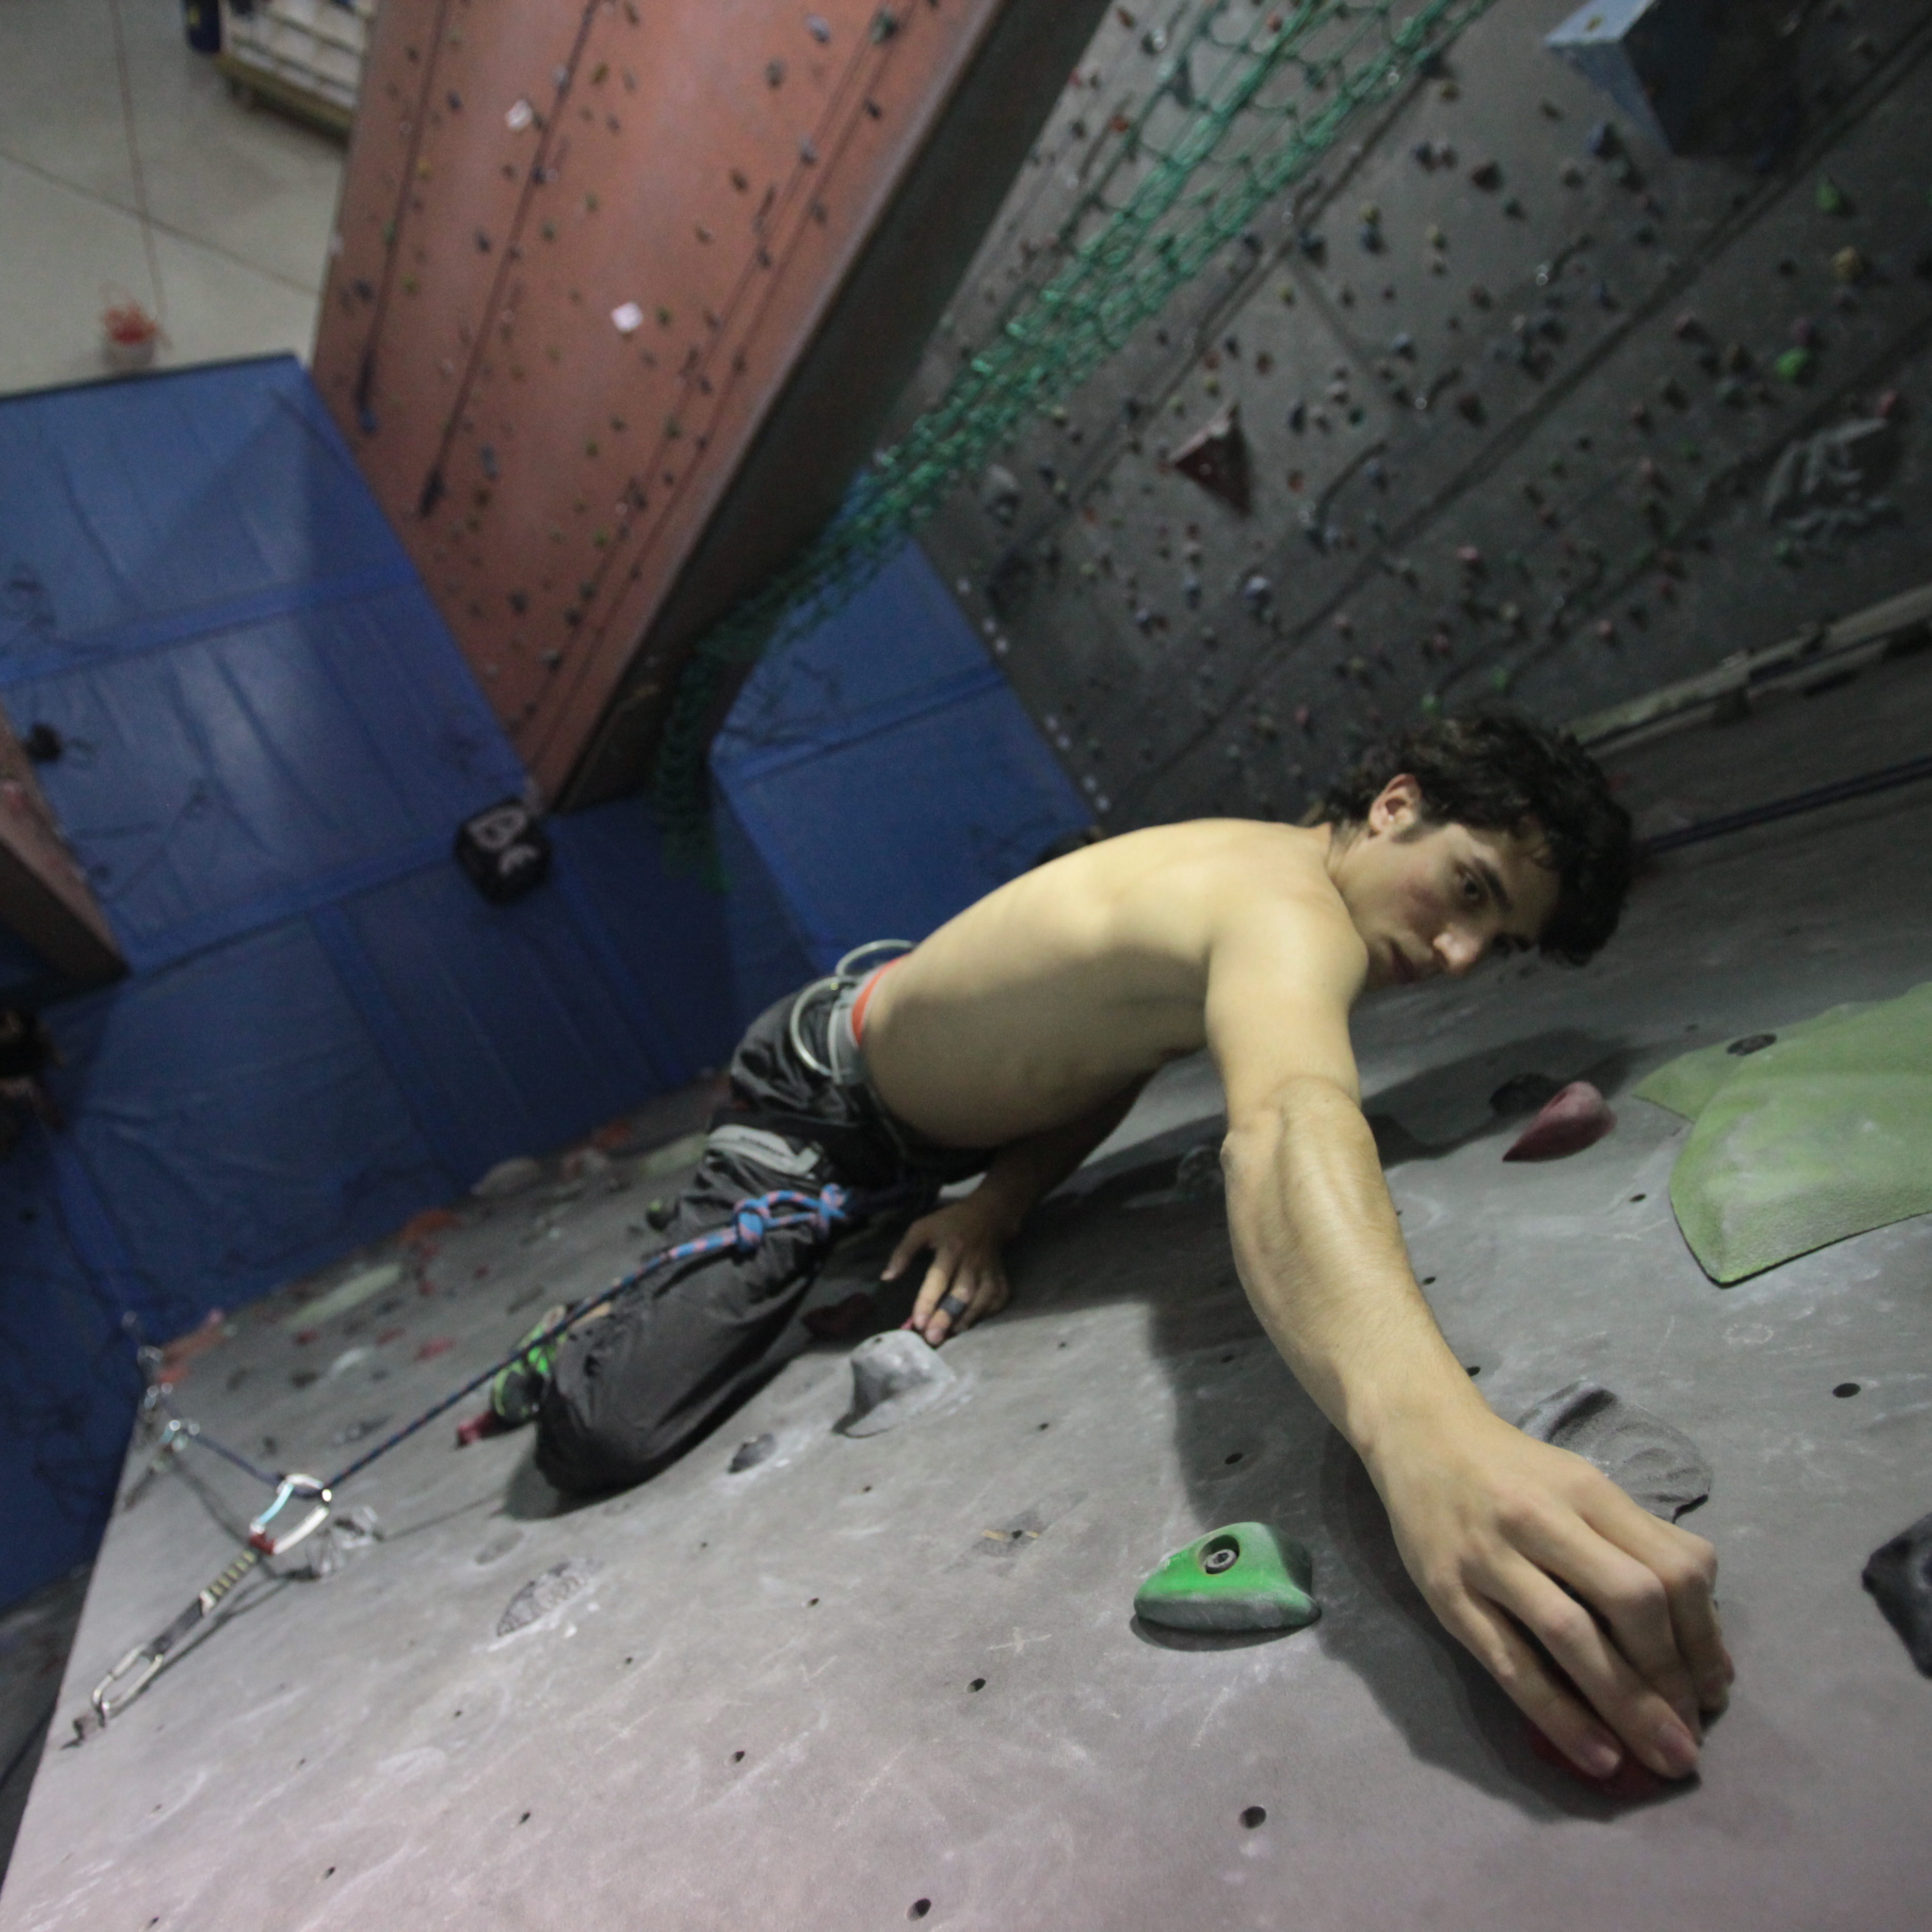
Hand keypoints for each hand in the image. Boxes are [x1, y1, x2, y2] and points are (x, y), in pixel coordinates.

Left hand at [882, 1193, 1014, 1344]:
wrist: (988, 1215)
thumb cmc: (949, 1224)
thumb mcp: (922, 1228)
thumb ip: (903, 1252)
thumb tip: (887, 1277)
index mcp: (951, 1247)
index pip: (939, 1276)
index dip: (928, 1300)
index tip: (918, 1322)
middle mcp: (972, 1261)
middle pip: (962, 1293)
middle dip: (947, 1317)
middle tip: (933, 1338)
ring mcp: (990, 1270)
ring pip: (982, 1299)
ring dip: (966, 1319)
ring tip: (949, 1335)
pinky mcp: (1002, 1278)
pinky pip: (997, 1300)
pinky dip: (985, 1314)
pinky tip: (969, 1322)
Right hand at [1368, 1408, 1731, 1782]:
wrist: (1421, 1435)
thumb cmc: (1515, 1471)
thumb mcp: (1583, 1486)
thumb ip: (1643, 1544)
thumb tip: (1706, 1639)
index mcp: (1587, 1490)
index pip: (1671, 1568)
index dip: (1705, 1639)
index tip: (1716, 1690)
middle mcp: (1541, 1518)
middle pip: (1630, 1601)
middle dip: (1672, 1679)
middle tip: (1691, 1737)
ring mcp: (1489, 1556)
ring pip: (1571, 1636)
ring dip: (1627, 1705)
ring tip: (1661, 1756)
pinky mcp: (1447, 1592)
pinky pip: (1510, 1663)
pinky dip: (1560, 1715)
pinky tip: (1597, 1753)